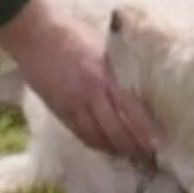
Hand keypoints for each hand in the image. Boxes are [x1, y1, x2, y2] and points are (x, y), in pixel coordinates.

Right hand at [0, 0, 157, 166]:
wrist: (34, 33)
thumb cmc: (71, 33)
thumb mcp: (103, 48)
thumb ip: (117, 71)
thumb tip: (136, 87)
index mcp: (106, 76)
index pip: (132, 111)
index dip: (146, 132)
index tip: (159, 145)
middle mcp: (91, 94)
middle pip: (117, 130)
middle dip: (134, 148)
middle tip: (148, 159)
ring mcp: (73, 103)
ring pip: (98, 136)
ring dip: (115, 150)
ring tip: (128, 157)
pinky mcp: (58, 108)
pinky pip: (79, 132)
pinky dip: (95, 143)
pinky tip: (104, 147)